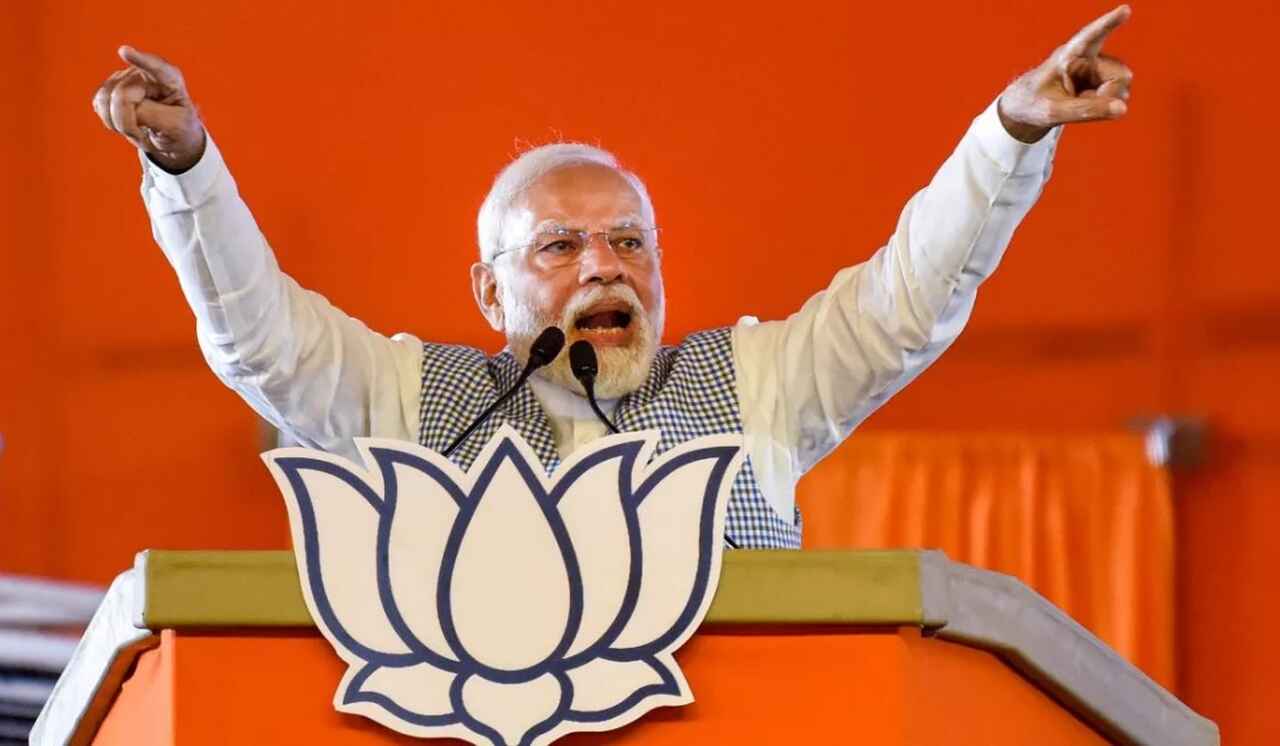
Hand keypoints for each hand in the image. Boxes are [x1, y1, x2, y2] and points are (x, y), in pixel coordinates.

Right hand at [92, 46, 205, 172]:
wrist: (172, 137)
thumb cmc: (180, 129)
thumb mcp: (175, 126)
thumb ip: (150, 113)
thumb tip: (121, 103)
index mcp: (171, 79)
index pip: (157, 68)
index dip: (139, 60)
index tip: (124, 52)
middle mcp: (146, 73)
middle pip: (121, 95)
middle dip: (128, 122)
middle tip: (144, 136)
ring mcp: (126, 79)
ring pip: (105, 98)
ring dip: (118, 123)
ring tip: (138, 130)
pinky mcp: (111, 89)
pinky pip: (99, 104)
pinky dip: (110, 121)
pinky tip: (126, 124)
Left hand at [998, 5, 1134, 142]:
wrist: (1026, 107)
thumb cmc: (1033, 103)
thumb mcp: (1053, 112)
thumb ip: (1085, 111)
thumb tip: (1121, 109)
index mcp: (1068, 56)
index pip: (1090, 38)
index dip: (1108, 24)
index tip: (1125, 10)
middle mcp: (1087, 57)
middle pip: (1121, 75)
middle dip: (1109, 94)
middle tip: (1084, 103)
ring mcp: (1097, 68)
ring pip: (1122, 85)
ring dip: (1105, 101)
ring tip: (1078, 102)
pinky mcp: (1103, 79)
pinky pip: (1118, 96)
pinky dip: (1104, 106)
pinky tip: (1085, 103)